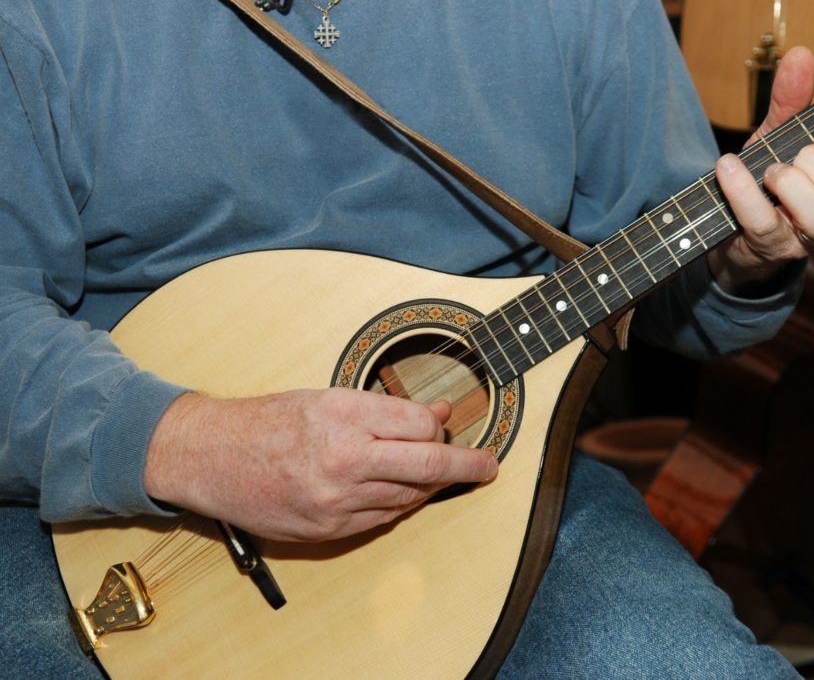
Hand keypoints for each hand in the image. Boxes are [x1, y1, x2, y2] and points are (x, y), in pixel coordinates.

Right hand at [143, 389, 497, 540]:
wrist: (211, 458)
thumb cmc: (268, 421)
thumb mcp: (328, 397)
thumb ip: (386, 409)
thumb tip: (439, 412)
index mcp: (344, 415)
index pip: (421, 425)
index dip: (439, 425)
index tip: (445, 423)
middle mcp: (344, 459)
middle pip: (428, 465)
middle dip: (468, 465)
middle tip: (488, 466)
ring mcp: (336, 500)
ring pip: (409, 497)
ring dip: (429, 486)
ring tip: (436, 473)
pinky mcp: (327, 530)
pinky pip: (383, 519)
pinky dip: (399, 504)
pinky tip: (400, 492)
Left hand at [708, 46, 813, 292]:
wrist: (734, 228)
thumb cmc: (771, 181)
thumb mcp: (782, 136)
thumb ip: (792, 100)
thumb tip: (800, 56)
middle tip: (791, 157)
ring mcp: (812, 238)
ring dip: (789, 184)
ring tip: (769, 173)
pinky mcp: (775, 249)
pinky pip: (764, 222)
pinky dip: (742, 190)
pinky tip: (728, 168)